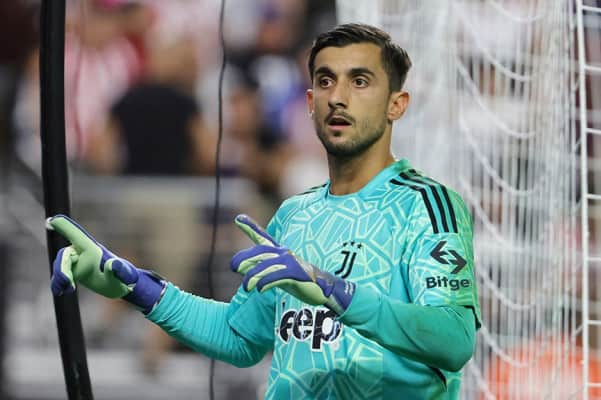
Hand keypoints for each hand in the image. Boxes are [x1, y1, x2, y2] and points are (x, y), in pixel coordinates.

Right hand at [47, 214, 165, 313]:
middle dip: (62, 268)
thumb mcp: (125, 276)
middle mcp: (83, 253)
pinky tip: (60, 292)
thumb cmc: (125, 279)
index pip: (77, 236)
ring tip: (68, 289)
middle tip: (68, 283)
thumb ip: (121, 270)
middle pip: (64, 255)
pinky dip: (57, 283)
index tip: (52, 220)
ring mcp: (77, 262)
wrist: (121, 287)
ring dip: (60, 277)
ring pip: (60, 265)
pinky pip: (60, 275)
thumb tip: (112, 264)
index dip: (64, 227)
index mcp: (94, 249)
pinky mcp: (73, 271)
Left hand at [231, 214, 354, 314]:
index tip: (238, 219)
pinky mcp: (296, 273)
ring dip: (254, 276)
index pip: (262, 238)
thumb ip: (260, 269)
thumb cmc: (296, 279)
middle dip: (246, 258)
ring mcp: (290, 262)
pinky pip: (278, 276)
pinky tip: (260, 289)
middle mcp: (283, 253)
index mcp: (278, 252)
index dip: (250, 227)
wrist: (321, 288)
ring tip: (247, 287)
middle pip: (261, 252)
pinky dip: (266, 282)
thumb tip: (240, 268)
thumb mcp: (276, 273)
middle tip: (234, 267)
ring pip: (267, 266)